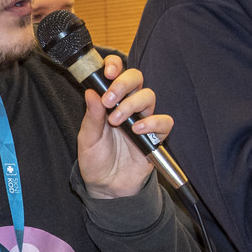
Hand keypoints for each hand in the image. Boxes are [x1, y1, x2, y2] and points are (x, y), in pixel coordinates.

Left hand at [77, 56, 171, 199]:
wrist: (106, 186)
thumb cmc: (96, 159)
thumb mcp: (87, 138)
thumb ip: (91, 116)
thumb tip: (90, 92)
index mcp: (110, 102)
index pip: (117, 73)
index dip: (115, 66)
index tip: (107, 72)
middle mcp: (128, 107)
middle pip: (136, 79)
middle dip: (123, 84)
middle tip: (109, 100)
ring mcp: (143, 120)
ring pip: (149, 96)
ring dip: (132, 105)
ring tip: (117, 121)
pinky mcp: (155, 137)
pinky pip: (164, 122)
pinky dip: (153, 122)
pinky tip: (137, 130)